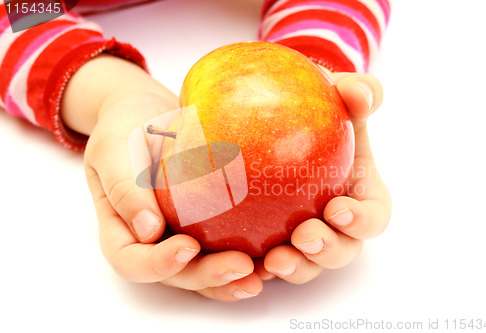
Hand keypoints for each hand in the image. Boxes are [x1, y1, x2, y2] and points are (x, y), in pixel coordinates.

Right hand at [62, 55, 262, 301]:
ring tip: (263, 274)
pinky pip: (226, 246)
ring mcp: (182, 236)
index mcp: (122, 231)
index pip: (133, 262)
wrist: (148, 115)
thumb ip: (125, 187)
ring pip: (206, 270)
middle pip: (178, 274)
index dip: (159, 264)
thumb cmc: (125, 129)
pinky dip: (249, 255)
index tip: (187, 246)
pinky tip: (273, 252)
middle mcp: (154, 243)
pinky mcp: (208, 225)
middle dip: (209, 276)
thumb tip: (148, 231)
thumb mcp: (114, 149)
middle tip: (241, 267)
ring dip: (234, 279)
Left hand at [261, 71, 391, 282]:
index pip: (373, 216)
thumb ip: (355, 92)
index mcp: (359, 197)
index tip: (338, 209)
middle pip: (340, 250)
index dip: (362, 220)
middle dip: (326, 251)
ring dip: (293, 267)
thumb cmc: (318, 113)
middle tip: (304, 238)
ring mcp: (302, 238)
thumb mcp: (336, 97)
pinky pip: (265, 263)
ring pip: (305, 265)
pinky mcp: (271, 242)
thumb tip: (362, 93)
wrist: (276, 123)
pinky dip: (256, 268)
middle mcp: (334, 225)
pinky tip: (238, 262)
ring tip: (273, 261)